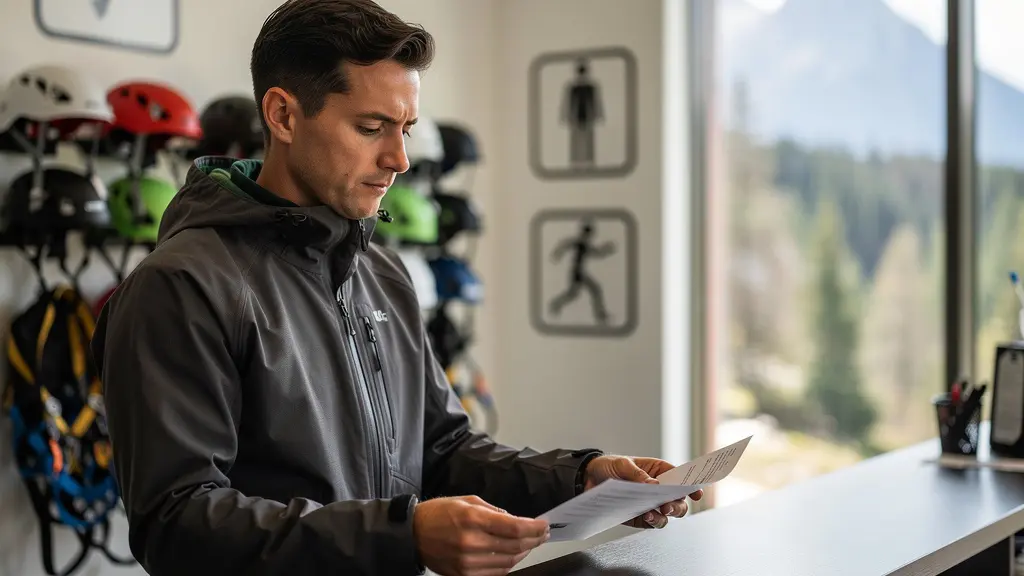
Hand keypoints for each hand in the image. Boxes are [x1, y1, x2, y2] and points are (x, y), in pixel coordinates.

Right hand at [413, 495, 550, 575]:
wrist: (413, 535)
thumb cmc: (438, 514)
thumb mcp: (466, 501)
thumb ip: (493, 510)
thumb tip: (514, 520)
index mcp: (473, 519)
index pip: (514, 528)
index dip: (534, 528)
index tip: (544, 525)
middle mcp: (471, 543)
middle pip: (515, 546)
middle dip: (534, 540)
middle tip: (542, 534)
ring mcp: (467, 563)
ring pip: (508, 562)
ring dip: (523, 553)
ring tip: (530, 544)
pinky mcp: (464, 575)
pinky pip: (495, 573)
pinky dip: (508, 564)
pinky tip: (513, 555)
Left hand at [583, 455, 702, 528]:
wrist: (586, 480)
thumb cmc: (607, 466)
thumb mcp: (622, 464)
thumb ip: (638, 474)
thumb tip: (654, 485)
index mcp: (657, 471)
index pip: (679, 477)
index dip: (691, 484)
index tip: (696, 491)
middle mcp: (658, 489)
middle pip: (678, 499)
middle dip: (678, 504)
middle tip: (668, 506)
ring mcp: (650, 504)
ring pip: (669, 514)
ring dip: (667, 515)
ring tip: (658, 512)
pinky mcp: (640, 517)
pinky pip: (653, 523)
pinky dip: (654, 521)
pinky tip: (647, 517)